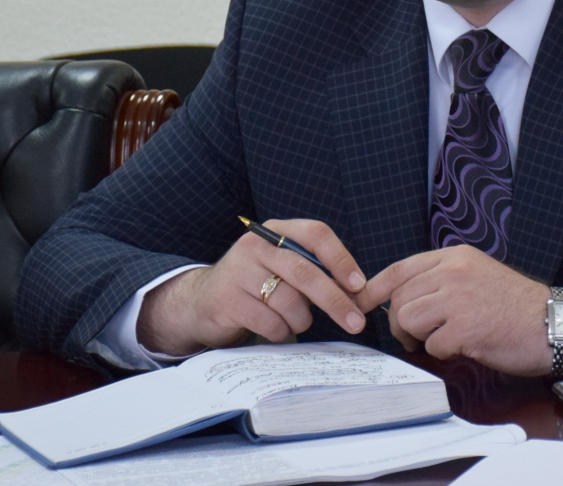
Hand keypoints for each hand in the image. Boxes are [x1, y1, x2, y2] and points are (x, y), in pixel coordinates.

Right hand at [137, 219, 366, 355]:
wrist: (203, 301)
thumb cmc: (256, 284)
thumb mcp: (282, 266)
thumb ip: (314, 271)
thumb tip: (359, 294)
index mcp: (276, 230)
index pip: (316, 234)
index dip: (341, 259)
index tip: (359, 285)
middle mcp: (256, 245)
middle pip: (306, 271)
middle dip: (335, 300)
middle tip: (356, 322)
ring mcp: (239, 271)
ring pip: (290, 301)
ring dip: (302, 320)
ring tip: (296, 321)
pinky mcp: (228, 300)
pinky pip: (270, 322)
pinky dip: (281, 331)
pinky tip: (273, 328)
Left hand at [357, 245, 562, 376]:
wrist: (553, 324)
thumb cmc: (515, 305)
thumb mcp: (477, 275)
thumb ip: (442, 279)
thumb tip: (402, 297)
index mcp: (455, 257)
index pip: (400, 269)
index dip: (373, 288)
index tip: (360, 303)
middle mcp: (454, 272)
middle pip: (399, 298)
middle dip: (399, 321)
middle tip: (415, 335)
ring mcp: (459, 299)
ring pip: (408, 319)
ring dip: (416, 337)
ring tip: (436, 341)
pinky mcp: (465, 329)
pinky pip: (431, 345)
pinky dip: (441, 352)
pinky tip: (462, 346)